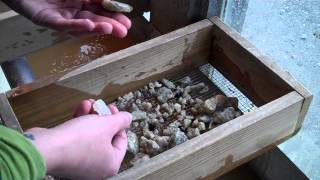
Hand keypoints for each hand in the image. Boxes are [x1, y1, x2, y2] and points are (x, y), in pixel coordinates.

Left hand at [11, 0, 130, 36]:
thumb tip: (110, 1)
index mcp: (81, 1)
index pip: (101, 10)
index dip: (115, 15)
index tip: (128, 22)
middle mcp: (73, 10)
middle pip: (94, 20)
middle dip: (110, 25)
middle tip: (124, 31)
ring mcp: (60, 16)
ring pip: (81, 25)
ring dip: (97, 27)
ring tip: (111, 29)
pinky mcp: (46, 20)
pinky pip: (63, 24)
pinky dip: (76, 26)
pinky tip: (89, 25)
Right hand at [25, 100, 131, 178]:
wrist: (46, 149)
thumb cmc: (80, 139)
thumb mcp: (106, 124)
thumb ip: (121, 120)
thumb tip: (128, 118)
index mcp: (111, 163)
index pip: (121, 140)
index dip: (119, 121)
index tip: (112, 108)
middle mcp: (97, 167)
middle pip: (105, 137)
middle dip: (101, 116)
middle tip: (100, 104)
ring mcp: (80, 163)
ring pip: (90, 135)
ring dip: (90, 116)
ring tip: (89, 102)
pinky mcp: (66, 157)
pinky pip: (77, 138)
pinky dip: (79, 123)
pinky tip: (80, 107)